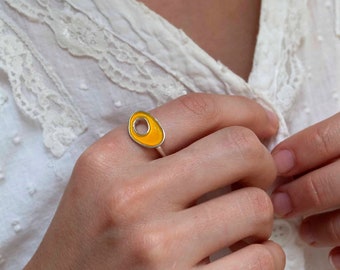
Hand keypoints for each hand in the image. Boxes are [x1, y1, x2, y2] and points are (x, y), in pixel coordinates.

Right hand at [25, 94, 283, 269]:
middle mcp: (129, 197)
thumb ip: (154, 148)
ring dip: (260, 217)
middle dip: (261, 162)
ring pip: (256, 206)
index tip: (264, 122)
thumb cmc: (88, 241)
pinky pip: (262, 259)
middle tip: (253, 179)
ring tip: (239, 228)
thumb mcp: (102, 179)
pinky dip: (265, 256)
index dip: (243, 109)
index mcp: (109, 159)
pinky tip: (242, 257)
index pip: (196, 110)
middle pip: (238, 148)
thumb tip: (233, 129)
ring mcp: (155, 248)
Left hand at [271, 113, 339, 268]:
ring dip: (325, 228)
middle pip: (335, 183)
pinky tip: (336, 256)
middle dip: (303, 195)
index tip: (277, 166)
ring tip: (307, 232)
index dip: (297, 154)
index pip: (325, 140)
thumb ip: (332, 138)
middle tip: (282, 204)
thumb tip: (288, 159)